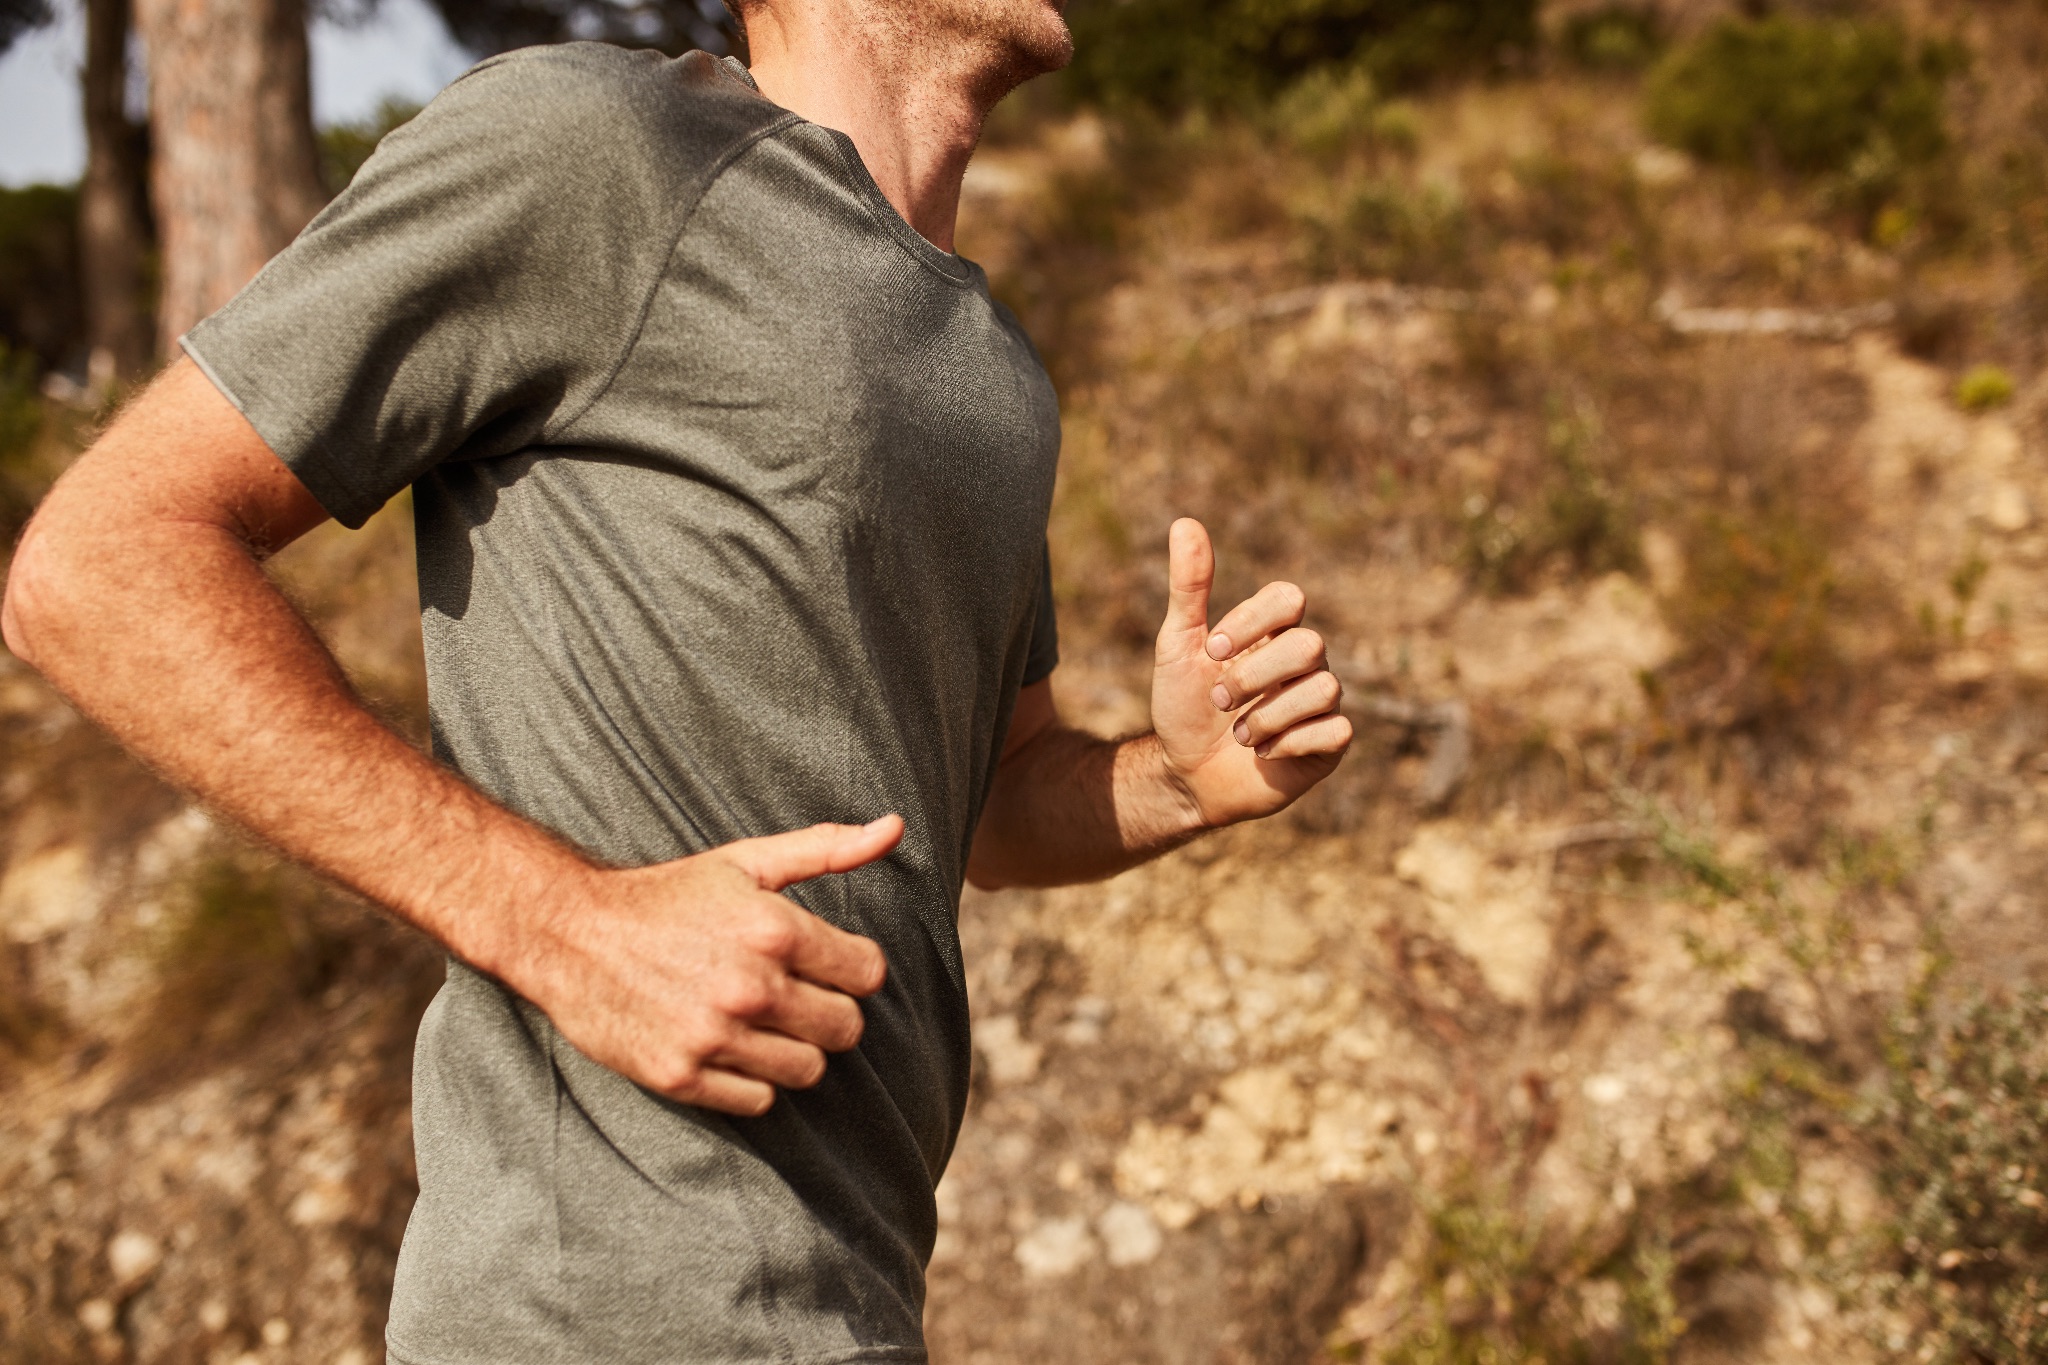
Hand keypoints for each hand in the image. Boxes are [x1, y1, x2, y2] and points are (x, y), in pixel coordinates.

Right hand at [504, 816, 900, 1116]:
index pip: (868, 974)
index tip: (823, 963)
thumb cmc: (667, 895)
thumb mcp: (746, 861)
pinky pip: (758, 1101)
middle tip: (793, 996)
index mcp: (776, 931)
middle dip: (829, 1012)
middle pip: (846, 1030)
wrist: (569, 934)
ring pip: (807, 1072)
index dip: (851, 968)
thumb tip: (895, 827)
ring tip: (761, 1023)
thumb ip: (826, 849)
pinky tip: (728, 1048)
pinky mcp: (682, 1076)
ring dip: (795, 1050)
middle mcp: (752, 988)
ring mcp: (715, 1037)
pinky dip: (751, 1082)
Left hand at [1149, 519, 1350, 826]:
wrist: (1187, 776)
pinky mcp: (1328, 744)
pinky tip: (1264, 752)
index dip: (1253, 620)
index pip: (1290, 598)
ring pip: (1325, 688)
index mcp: (1272, 632)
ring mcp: (1320, 703)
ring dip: (1268, 715)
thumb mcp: (1177, 646)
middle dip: (1255, 675)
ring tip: (1239, 734)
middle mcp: (1304, 662)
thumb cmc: (1185, 708)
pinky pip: (1336, 730)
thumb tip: (1185, 522)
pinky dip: (1291, 742)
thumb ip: (1188, 588)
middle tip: (1219, 700)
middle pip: (1310, 644)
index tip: (1211, 648)